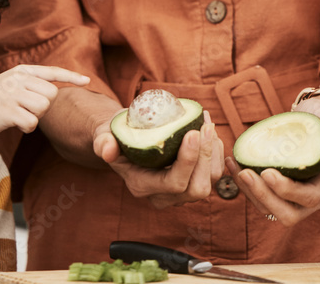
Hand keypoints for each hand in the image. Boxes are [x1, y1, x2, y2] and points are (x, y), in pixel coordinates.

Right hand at [0, 65, 89, 172]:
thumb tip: (54, 91)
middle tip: (27, 108)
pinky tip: (16, 123)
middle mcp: (18, 79)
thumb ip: (31, 83)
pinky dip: (28, 127)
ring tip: (20, 114)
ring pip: (44, 108)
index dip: (71, 76)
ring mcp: (12, 93)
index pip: (52, 71)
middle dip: (44, 105)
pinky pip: (32, 122)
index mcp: (22, 71)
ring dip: (35, 117)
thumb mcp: (12, 83)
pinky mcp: (8, 110)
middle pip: (52, 95)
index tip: (87, 81)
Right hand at [93, 110, 223, 208]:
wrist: (124, 140)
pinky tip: (209, 130)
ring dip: (213, 152)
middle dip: (205, 157)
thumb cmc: (116, 135)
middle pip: (197, 189)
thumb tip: (107, 150)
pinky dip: (216, 152)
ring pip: (210, 182)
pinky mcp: (192, 182)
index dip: (187, 160)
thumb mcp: (103, 136)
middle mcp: (163, 196)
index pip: (173, 183)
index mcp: (142, 186)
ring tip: (207, 124)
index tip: (192, 132)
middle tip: (204, 126)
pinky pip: (214, 174)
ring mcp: (180, 192)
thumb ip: (103, 143)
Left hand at [224, 99, 319, 225]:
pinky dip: (246, 186)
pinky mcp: (280, 192)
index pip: (309, 197)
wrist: (315, 120)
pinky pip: (262, 198)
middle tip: (245, 174)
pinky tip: (234, 164)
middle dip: (264, 197)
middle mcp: (315, 196)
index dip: (287, 190)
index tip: (267, 172)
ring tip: (236, 168)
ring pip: (271, 210)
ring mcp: (296, 198)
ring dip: (250, 193)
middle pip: (289, 214)